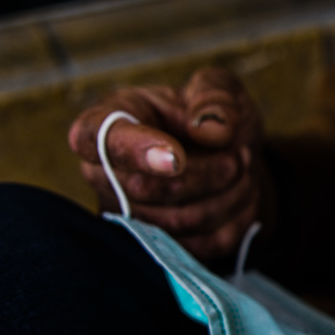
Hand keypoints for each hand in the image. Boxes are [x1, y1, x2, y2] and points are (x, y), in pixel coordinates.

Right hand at [69, 68, 271, 261]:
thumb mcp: (220, 88)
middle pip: (143, 188)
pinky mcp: (161, 247)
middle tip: (238, 155)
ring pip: (179, 221)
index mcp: (107, 122)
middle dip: (205, 173)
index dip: (133, 151)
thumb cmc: (210, 117)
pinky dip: (236, 216)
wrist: (230, 157)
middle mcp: (104, 174)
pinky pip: (204, 244)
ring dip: (227, 194)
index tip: (177, 157)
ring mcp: (128, 217)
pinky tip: (239, 192)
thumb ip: (215, 96)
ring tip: (241, 166)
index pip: (92, 139)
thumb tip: (209, 131)